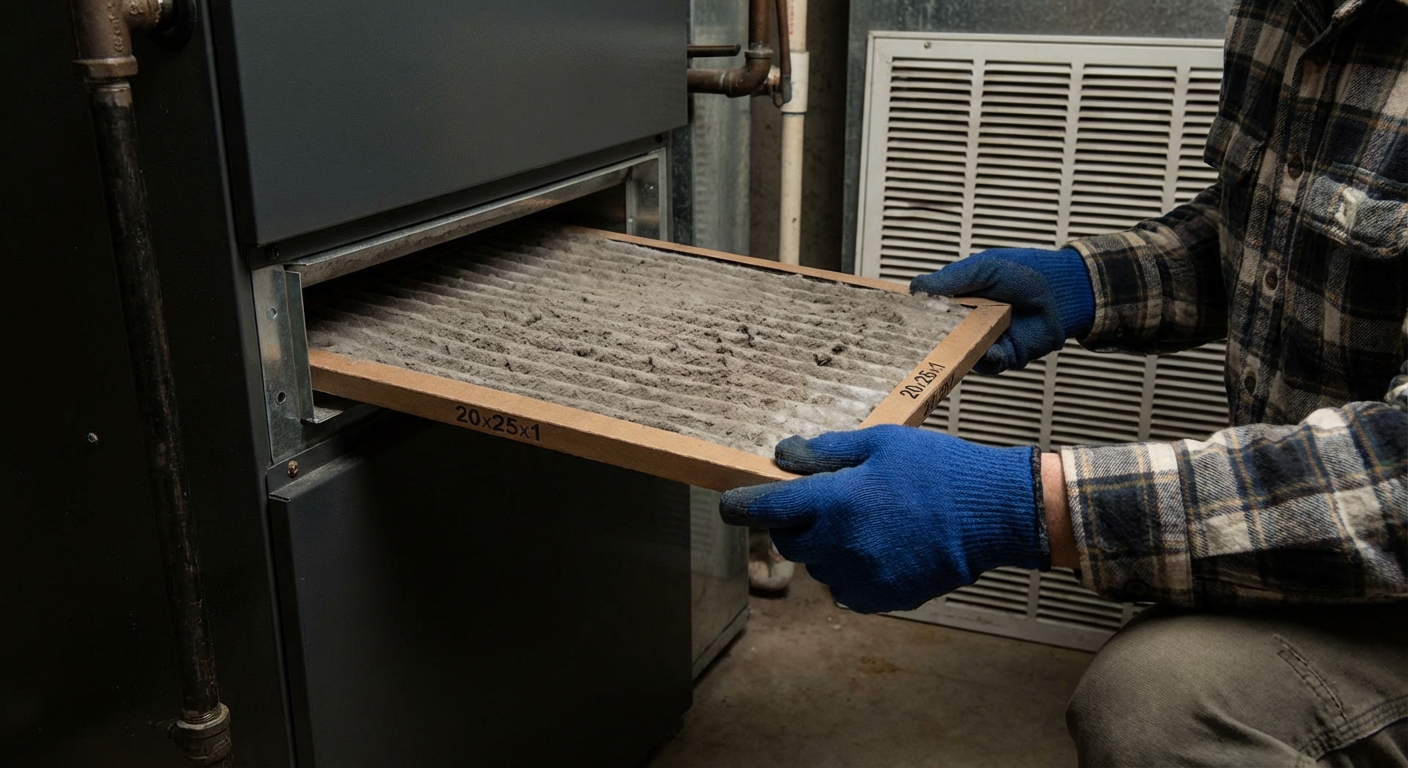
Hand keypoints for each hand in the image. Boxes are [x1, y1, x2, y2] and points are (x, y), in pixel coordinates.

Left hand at [719, 426, 1048, 613]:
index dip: (740, 506)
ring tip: (866, 525)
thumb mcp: (881, 443)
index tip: (729, 505)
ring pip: (818, 567)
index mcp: (836, 502)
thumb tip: (785, 454)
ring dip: (826, 548)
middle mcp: (841, 545)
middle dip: (795, 523)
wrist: (993, 514)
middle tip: (825, 505)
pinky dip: (851, 571)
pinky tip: (880, 549)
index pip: (767, 510)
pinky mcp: (881, 598)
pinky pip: (845, 588)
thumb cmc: (939, 470)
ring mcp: (860, 576)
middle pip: (789, 541)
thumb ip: (827, 452)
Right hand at [911, 248, 1093, 373]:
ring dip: (957, 350)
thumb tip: (915, 287)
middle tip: (916, 338)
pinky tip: (986, 347)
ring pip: (959, 354)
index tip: (898, 319)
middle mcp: (966, 324)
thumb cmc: (1022, 273)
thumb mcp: (982, 268)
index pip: (926, 314)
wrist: (1060, 290)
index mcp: (956, 301)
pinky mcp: (1002, 357)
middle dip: (926, 341)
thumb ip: (950, 279)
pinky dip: (984, 358)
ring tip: (955, 339)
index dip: (912, 318)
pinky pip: (985, 364)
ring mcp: (983, 341)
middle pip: (937, 339)